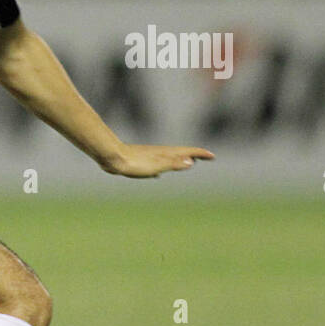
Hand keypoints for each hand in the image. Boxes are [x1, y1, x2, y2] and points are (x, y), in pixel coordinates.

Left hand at [100, 144, 214, 177]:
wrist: (112, 157)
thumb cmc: (133, 163)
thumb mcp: (156, 165)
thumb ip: (173, 163)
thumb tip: (191, 161)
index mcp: (166, 154)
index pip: (187, 152)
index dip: (200, 154)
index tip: (212, 156)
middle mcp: (159, 153)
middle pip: (180, 153)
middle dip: (194, 155)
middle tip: (205, 157)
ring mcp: (150, 156)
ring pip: (168, 157)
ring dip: (180, 159)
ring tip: (186, 162)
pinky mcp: (140, 161)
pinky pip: (156, 163)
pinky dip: (163, 166)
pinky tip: (157, 173)